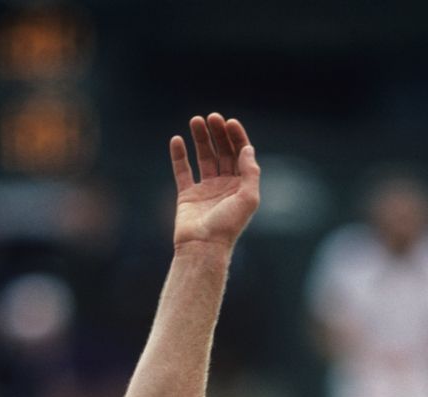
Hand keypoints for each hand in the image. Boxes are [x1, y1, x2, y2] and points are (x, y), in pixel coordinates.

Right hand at [170, 113, 259, 252]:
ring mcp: (206, 189)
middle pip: (222, 152)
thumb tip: (247, 149)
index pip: (240, 155)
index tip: (229, 122)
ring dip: (201, 139)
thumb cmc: (227, 226)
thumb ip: (250, 172)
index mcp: (241, 186)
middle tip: (212, 117)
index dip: (237, 137)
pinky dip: (179, 155)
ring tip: (195, 120)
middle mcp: (225, 186)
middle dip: (218, 134)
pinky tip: (177, 140)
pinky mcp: (187, 195)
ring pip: (203, 157)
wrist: (202, 247)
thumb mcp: (248, 198)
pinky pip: (182, 171)